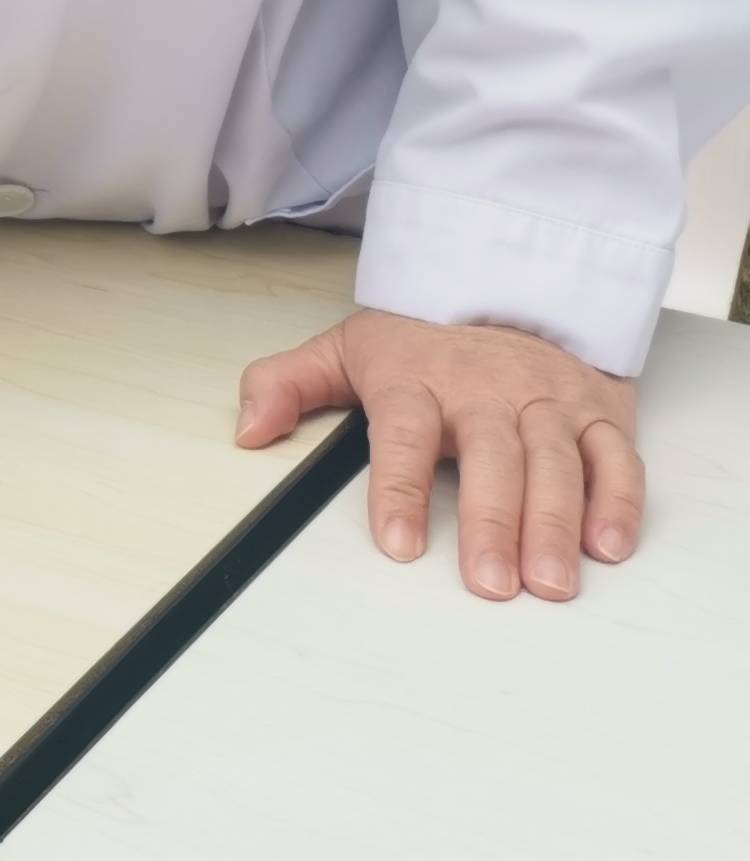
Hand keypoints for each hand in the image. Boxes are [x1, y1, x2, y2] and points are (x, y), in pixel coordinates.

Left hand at [237, 308, 642, 599]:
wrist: (508, 277)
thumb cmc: (424, 333)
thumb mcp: (345, 347)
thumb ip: (286, 384)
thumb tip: (244, 428)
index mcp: (418, 379)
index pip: (402, 434)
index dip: (400, 488)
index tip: (399, 543)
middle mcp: (486, 392)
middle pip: (490, 456)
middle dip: (491, 522)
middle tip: (489, 583)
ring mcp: (547, 401)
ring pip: (555, 463)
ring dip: (554, 524)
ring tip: (549, 582)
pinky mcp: (599, 410)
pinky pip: (615, 457)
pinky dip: (617, 501)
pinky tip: (607, 547)